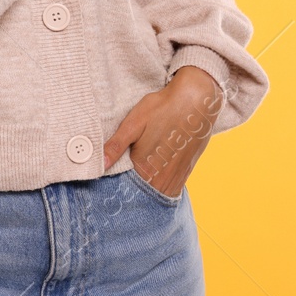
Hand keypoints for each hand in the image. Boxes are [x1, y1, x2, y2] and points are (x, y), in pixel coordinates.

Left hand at [102, 66, 220, 197]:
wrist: (196, 101)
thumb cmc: (161, 109)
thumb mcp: (133, 124)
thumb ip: (115, 146)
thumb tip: (99, 164)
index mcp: (146, 168)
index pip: (127, 190)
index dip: (117, 188)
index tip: (109, 184)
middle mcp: (163, 178)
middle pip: (143, 195)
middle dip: (132, 191)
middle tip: (123, 180)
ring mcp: (177, 177)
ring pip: (158, 194)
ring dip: (148, 190)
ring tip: (138, 176)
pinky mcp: (187, 171)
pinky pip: (172, 189)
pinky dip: (161, 186)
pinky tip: (155, 174)